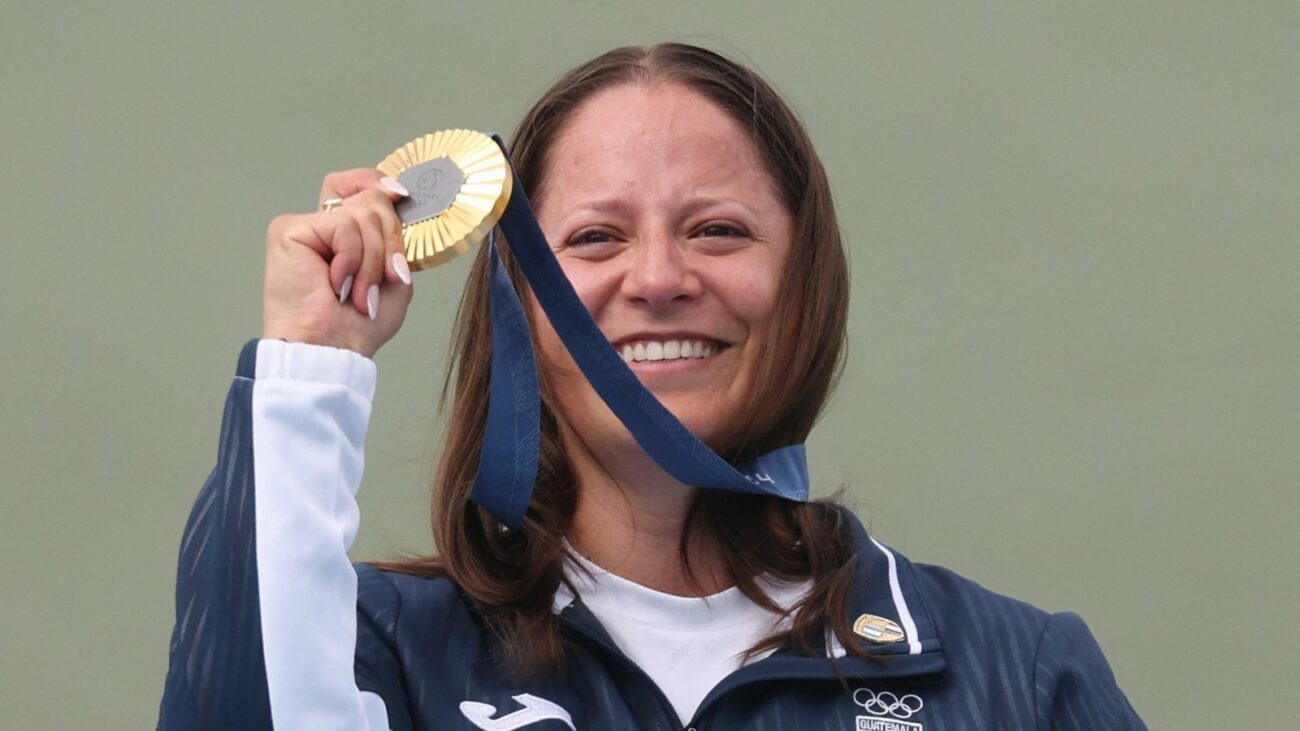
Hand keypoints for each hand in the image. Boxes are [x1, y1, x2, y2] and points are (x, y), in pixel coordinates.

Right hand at [262, 169, 413, 357]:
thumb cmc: (358, 326)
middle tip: (381, 280)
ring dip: (372, 261)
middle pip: (371, 200)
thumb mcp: (393, 275)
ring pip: (363, 214)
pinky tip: (336, 283)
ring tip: (357, 292)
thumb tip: (393, 194)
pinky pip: (343, 225)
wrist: (332, 350)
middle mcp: (322, 226)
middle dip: (389, 243)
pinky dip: (352, 259)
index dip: (381, 186)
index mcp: (345, 236)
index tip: (400, 197)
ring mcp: (304, 226)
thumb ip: (393, 236)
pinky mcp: (289, 229)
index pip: (362, 185)